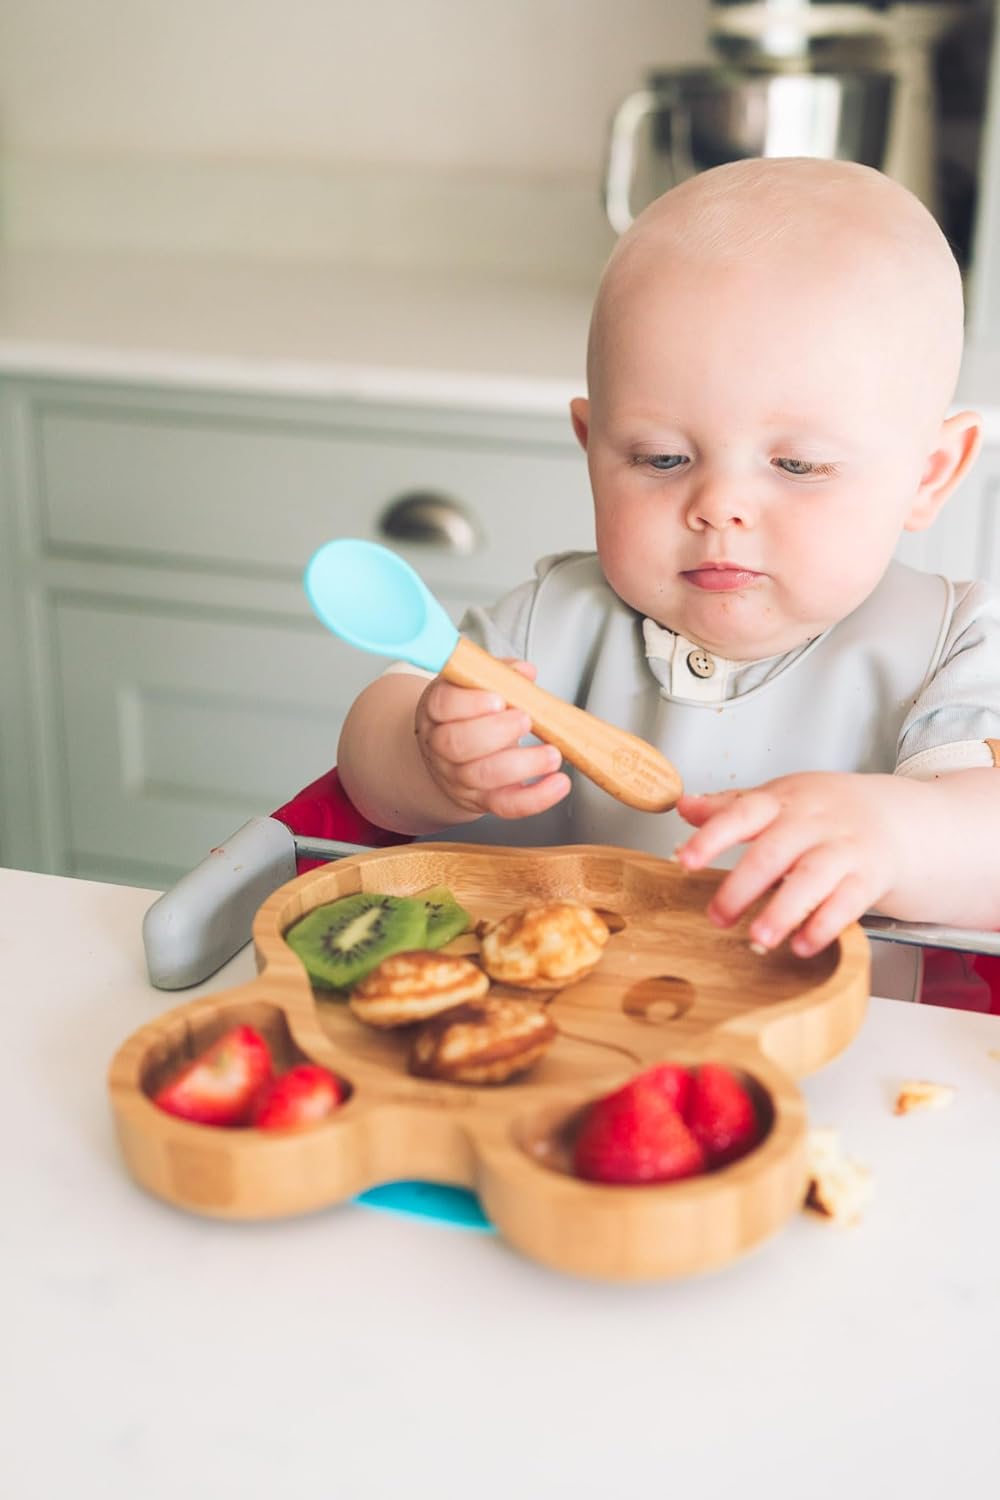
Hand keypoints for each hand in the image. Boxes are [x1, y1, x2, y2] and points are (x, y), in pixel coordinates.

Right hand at [414, 660, 571, 819]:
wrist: (452, 757)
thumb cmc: (469, 715)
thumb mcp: (476, 687)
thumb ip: (499, 675)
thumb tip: (524, 672)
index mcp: (438, 711)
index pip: (443, 705)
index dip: (470, 703)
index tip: (498, 698)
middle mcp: (442, 747)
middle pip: (458, 744)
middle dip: (496, 732)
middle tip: (526, 720)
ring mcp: (460, 778)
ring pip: (483, 776)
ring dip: (523, 765)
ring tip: (552, 754)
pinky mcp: (483, 800)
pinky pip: (507, 805)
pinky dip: (536, 797)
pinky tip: (558, 784)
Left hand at [674, 773, 908, 956]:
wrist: (899, 816)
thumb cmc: (828, 810)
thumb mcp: (780, 798)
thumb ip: (730, 806)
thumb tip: (683, 806)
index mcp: (783, 801)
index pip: (743, 812)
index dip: (712, 837)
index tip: (686, 860)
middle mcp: (813, 823)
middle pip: (774, 852)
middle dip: (742, 887)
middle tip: (717, 917)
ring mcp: (843, 849)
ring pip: (812, 878)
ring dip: (783, 910)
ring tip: (759, 939)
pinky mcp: (869, 878)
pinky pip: (848, 903)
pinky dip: (824, 926)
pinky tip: (802, 945)